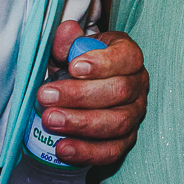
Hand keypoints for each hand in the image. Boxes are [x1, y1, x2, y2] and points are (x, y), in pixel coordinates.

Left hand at [36, 20, 148, 165]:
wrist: (83, 91)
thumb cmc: (77, 67)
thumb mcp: (70, 50)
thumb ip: (67, 42)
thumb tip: (67, 30)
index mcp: (129, 57)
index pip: (127, 57)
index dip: (103, 63)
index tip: (74, 67)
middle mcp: (138, 85)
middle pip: (120, 91)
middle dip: (80, 95)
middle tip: (45, 96)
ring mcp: (135, 115)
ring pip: (119, 122)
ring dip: (81, 123)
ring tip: (50, 121)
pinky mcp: (126, 141)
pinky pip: (113, 151)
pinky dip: (87, 152)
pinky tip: (63, 149)